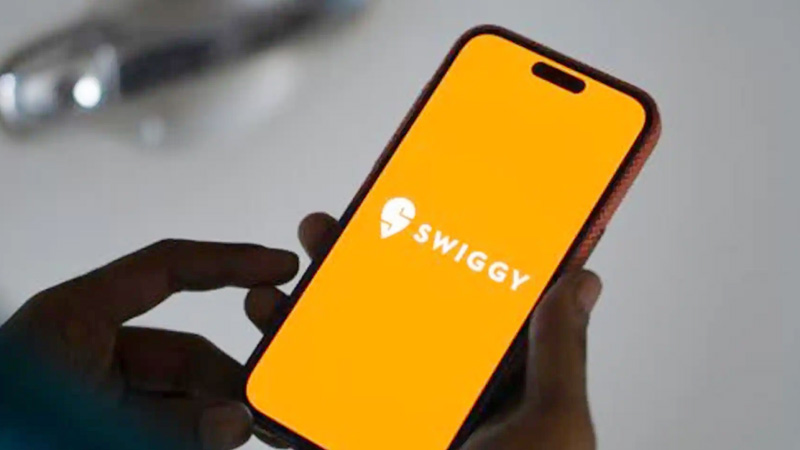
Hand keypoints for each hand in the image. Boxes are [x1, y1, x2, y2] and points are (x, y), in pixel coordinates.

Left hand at [1, 239, 300, 449]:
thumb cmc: (11, 425)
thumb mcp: (93, 425)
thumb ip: (169, 424)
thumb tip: (236, 421)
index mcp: (74, 319)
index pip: (167, 269)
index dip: (230, 262)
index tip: (279, 266)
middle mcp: (86, 350)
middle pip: (183, 350)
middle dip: (228, 379)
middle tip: (267, 402)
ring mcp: (94, 393)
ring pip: (177, 396)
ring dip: (212, 417)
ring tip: (238, 435)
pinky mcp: (102, 426)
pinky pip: (162, 422)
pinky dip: (189, 434)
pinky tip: (212, 442)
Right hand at [247, 213, 601, 449]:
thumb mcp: (553, 428)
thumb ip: (560, 354)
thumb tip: (580, 277)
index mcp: (492, 384)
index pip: (462, 303)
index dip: (439, 252)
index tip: (416, 204)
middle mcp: (439, 397)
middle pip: (393, 316)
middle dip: (359, 267)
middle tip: (336, 224)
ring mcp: (391, 423)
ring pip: (343, 353)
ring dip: (310, 311)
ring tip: (287, 274)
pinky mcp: (349, 447)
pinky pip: (306, 410)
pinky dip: (279, 376)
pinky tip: (266, 334)